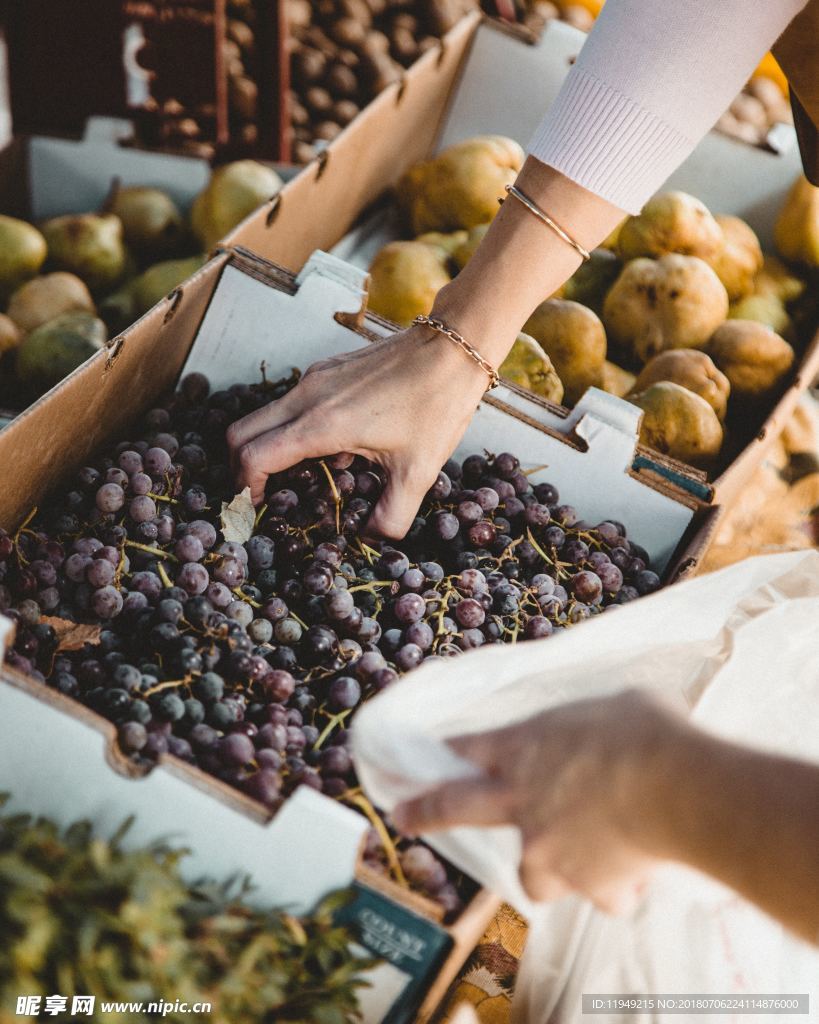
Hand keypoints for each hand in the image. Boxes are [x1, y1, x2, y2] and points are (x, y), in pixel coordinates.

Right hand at [226, 320, 490, 537]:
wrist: (453, 349)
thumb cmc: (436, 405)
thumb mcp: (418, 472)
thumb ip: (391, 516)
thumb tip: (372, 540)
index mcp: (321, 424)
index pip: (254, 456)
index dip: (246, 489)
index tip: (258, 509)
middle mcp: (307, 397)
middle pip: (241, 432)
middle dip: (242, 469)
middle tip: (261, 496)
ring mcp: (314, 379)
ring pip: (263, 416)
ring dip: (267, 447)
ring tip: (301, 477)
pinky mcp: (326, 370)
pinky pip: (290, 403)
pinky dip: (291, 429)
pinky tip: (332, 449)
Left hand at [392, 690, 688, 910]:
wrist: (674, 786)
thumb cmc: (646, 731)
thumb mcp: (613, 705)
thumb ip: (593, 725)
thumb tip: (613, 725)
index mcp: (523, 748)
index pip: (470, 747)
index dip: (449, 751)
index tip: (428, 753)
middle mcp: (522, 801)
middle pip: (455, 807)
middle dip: (423, 811)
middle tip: (401, 815)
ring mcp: (548, 849)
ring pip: (534, 875)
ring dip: (553, 870)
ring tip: (584, 864)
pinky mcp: (586, 884)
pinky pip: (601, 894)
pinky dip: (616, 888)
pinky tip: (639, 874)